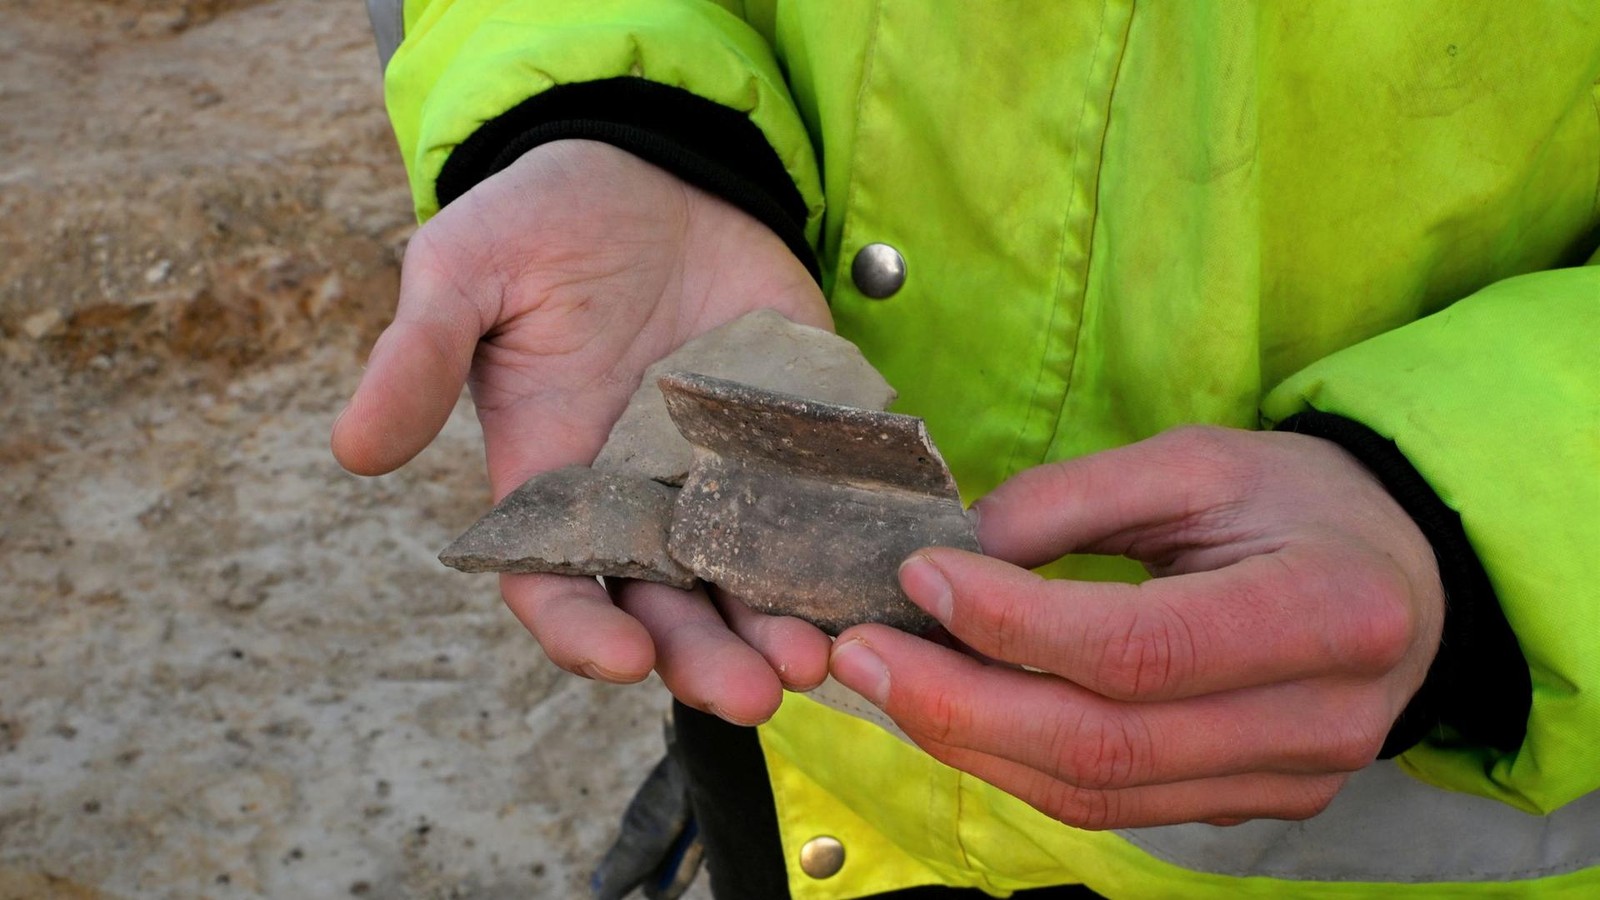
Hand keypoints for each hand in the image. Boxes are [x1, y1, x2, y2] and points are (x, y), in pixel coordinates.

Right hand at [333, 140, 832, 723]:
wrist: (652, 168)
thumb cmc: (542, 223)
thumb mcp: (466, 274)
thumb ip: (419, 358)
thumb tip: (354, 450)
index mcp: (554, 483)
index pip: (558, 587)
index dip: (585, 632)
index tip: (624, 658)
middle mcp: (641, 500)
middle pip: (669, 610)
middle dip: (707, 659)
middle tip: (756, 691)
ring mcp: (725, 475)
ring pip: (750, 580)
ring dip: (780, 626)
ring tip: (817, 653)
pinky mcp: (796, 436)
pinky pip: (821, 506)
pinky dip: (844, 548)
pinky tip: (873, 574)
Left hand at [829, 426, 1445, 828]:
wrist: (1398, 576)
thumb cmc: (1297, 501)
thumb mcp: (1197, 460)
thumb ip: (1072, 501)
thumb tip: (950, 556)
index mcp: (1329, 611)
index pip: (1143, 647)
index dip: (1016, 624)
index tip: (919, 575)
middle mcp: (1318, 722)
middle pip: (1105, 746)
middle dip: (959, 705)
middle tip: (859, 652)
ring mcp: (1285, 783)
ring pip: (1094, 795)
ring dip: (970, 743)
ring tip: (885, 681)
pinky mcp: (1246, 808)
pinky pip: (1109, 806)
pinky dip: (1016, 763)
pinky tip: (954, 713)